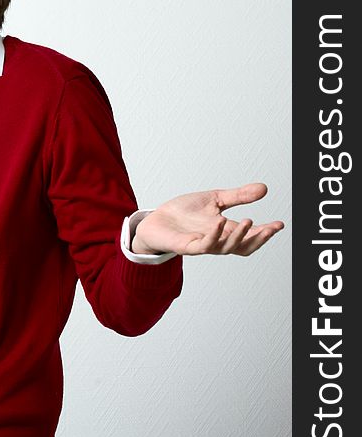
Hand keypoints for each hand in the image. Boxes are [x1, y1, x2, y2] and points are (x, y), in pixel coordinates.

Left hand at [132, 183, 283, 255]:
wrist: (156, 219)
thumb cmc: (183, 213)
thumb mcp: (214, 199)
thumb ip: (238, 196)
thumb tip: (264, 189)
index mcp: (225, 230)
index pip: (250, 235)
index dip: (266, 232)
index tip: (280, 224)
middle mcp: (217, 240)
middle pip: (243, 247)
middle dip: (259, 238)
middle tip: (271, 228)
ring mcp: (203, 245)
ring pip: (227, 248)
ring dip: (239, 236)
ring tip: (249, 221)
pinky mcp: (187, 246)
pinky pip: (204, 245)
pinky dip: (214, 234)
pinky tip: (220, 222)